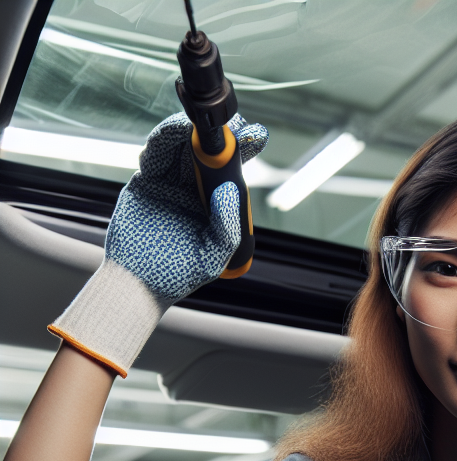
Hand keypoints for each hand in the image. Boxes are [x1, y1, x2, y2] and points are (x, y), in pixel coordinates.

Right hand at [105, 112, 268, 301]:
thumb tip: (229, 190)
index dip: (245, 150)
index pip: (234, 172)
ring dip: (186, 131)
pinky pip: (153, 155)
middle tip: (228, 120)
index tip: (257, 134)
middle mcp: (196, 190)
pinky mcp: (146, 181)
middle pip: (207, 152)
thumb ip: (227, 228)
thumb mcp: (213, 257)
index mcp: (217, 206)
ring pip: (179, 147)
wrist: (139, 284)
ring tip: (194, 125)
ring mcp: (170, 183)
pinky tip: (168, 137)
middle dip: (218, 133)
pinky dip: (159, 142)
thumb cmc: (179, 275)